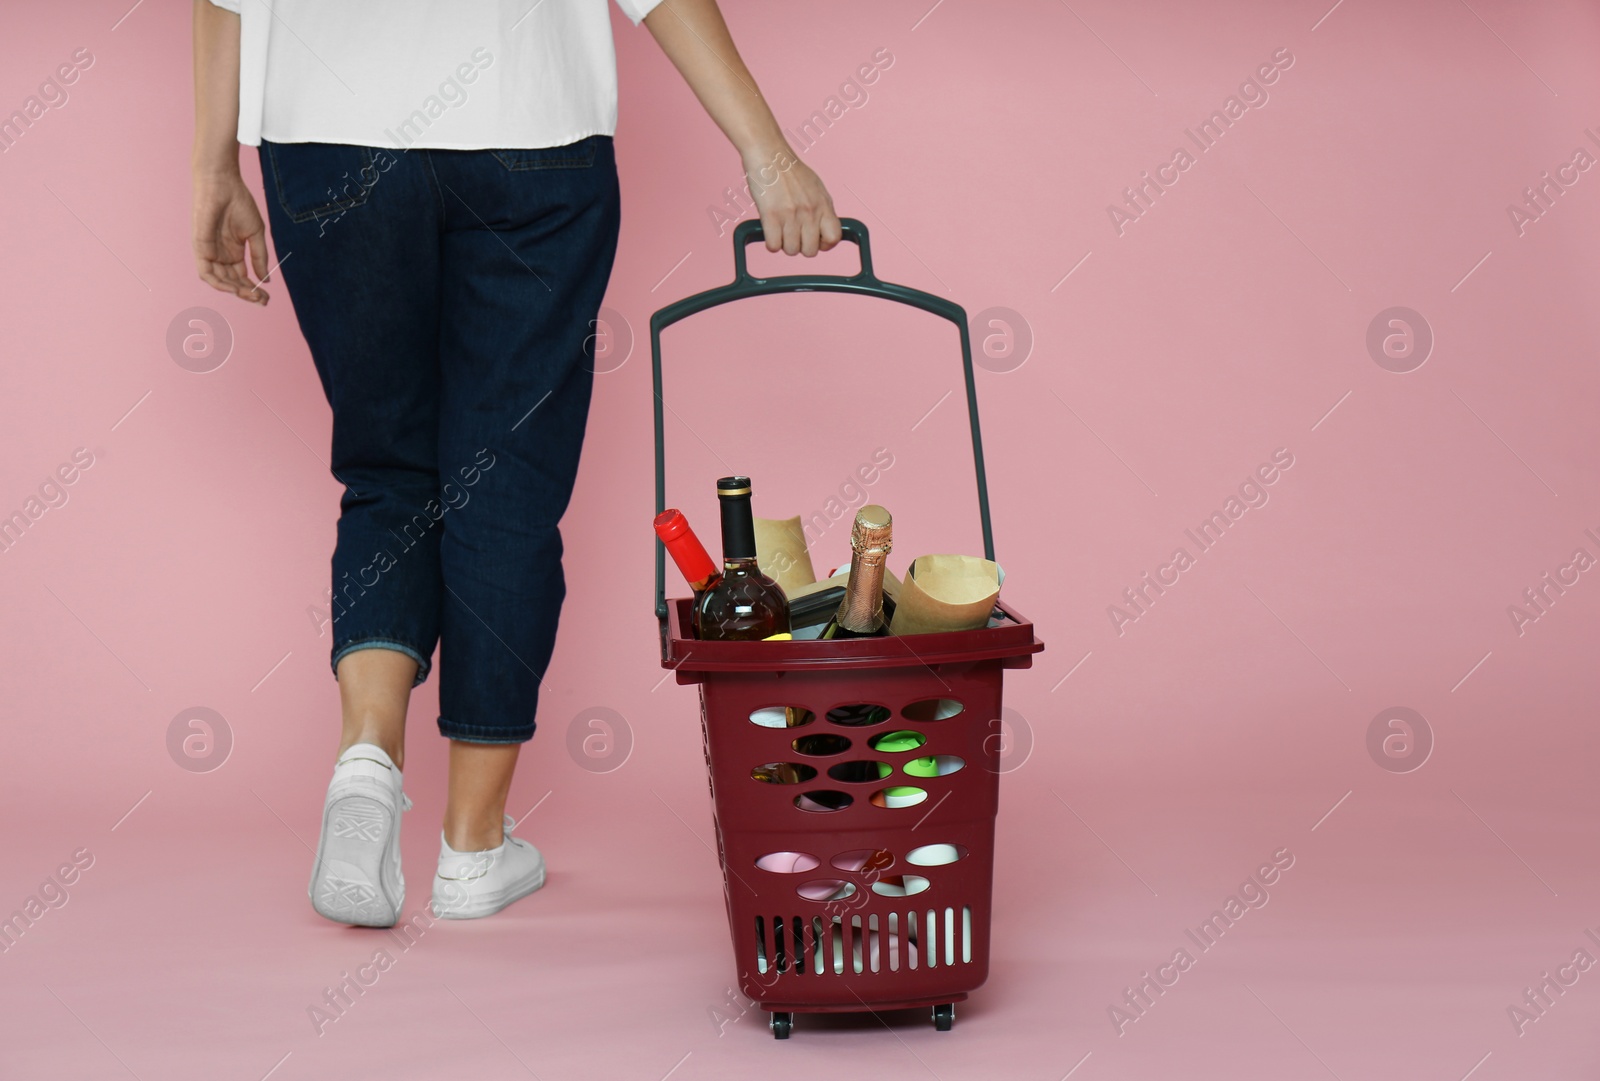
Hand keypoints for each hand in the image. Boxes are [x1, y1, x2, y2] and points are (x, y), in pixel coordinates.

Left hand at [193, 168, 270, 304]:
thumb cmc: (239, 204)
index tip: (267, 297)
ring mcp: (210, 252)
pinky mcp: (200, 247)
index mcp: (234, 252)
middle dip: (247, 293)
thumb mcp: (255, 234)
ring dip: (235, 292)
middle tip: (262, 300)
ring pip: (220, 281)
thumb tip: (266, 281)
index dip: (254, 290)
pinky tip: (234, 289)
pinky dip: (219, 284)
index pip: (242, 278)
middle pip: (233, 283)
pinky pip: (206, 273)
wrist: (223, 183)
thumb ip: (260, 258)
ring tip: (251, 296)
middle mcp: (221, 255)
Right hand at [742, 144, 841, 256]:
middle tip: (792, 235)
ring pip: (791, 250)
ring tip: (779, 229)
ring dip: (783, 244)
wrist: (770, 155)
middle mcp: (810, 211)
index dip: (825, 245)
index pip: (834, 238)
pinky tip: (770, 230)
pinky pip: (774, 246)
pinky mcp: (771, 216)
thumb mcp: (815, 189)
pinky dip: (770, 243)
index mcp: (823, 205)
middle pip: (811, 251)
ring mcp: (791, 215)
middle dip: (801, 247)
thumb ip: (821, 209)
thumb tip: (823, 229)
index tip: (815, 241)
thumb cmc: (790, 171)